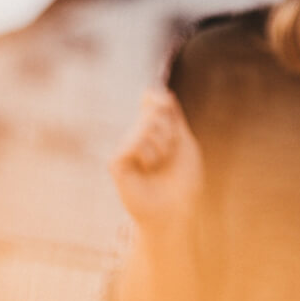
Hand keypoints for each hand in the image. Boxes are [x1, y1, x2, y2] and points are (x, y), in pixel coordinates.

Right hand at [110, 88, 203, 227]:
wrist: (176, 209)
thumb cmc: (183, 178)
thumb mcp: (183, 141)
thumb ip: (172, 116)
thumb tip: (159, 91)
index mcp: (154, 129)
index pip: (151, 99)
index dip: (159, 98)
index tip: (168, 107)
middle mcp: (137, 135)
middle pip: (154, 110)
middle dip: (170, 130)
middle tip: (170, 152)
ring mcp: (125, 147)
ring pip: (145, 126)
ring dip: (163, 145)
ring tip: (159, 164)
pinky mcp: (115, 162)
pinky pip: (132, 143)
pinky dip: (148, 155)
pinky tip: (146, 169)